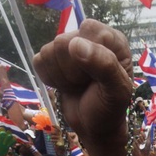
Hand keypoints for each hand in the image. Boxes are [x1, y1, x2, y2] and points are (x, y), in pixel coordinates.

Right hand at [33, 20, 133, 147]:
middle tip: (87, 84)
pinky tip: (66, 85)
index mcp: (111, 39)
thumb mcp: (117, 90)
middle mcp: (88, 38)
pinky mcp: (50, 59)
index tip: (97, 75)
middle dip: (73, 71)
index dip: (88, 54)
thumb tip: (75, 44)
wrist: (94, 126)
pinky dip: (50, 79)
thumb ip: (104, 64)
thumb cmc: (109, 107)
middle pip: (63, 41)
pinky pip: (38, 61)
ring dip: (62, 77)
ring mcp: (68, 47)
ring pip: (48, 52)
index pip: (88, 29)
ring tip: (78, 85)